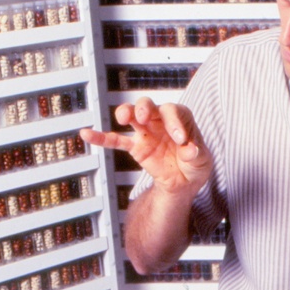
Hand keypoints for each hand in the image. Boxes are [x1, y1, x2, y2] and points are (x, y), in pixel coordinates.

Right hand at [79, 97, 212, 195]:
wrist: (183, 183)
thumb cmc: (194, 165)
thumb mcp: (203, 160)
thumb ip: (196, 154)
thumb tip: (190, 150)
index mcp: (180, 120)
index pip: (175, 112)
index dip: (176, 123)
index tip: (180, 139)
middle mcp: (161, 122)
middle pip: (149, 106)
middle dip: (144, 108)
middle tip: (144, 116)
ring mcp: (146, 133)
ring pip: (131, 117)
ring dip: (126, 113)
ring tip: (123, 117)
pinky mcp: (135, 147)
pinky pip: (115, 141)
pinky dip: (101, 137)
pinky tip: (87, 134)